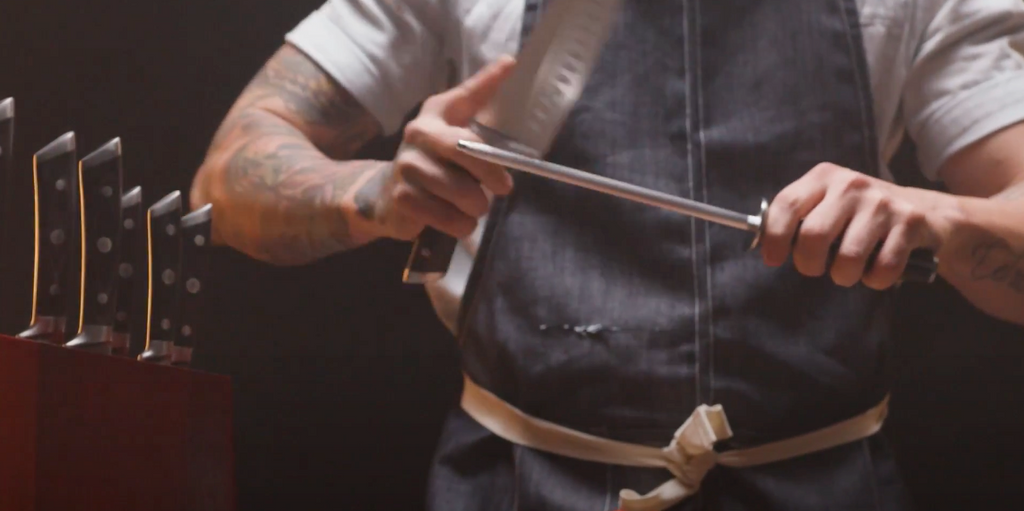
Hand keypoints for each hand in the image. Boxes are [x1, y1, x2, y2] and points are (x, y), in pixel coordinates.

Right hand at [367, 55, 517, 240]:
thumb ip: (478, 102)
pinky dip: (461, 224)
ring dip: (477, 207)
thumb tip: (509, 62)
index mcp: (434, 114)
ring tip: (473, 206)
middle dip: (491, 173)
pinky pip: (450, 218)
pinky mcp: (404, 198)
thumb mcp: (451, 132)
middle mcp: (418, 134)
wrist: (385, 196)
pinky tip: (456, 219)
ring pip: (463, 192)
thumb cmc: (432, 163)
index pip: (465, 96)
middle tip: (504, 188)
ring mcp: (407, 166)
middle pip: (466, 149)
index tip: (511, 64)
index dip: (487, 81)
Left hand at [759, 163, 958, 288]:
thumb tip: (767, 247)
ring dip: (844, 276)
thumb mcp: (828, 205)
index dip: (773, 237)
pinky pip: (882, 269)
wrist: (927, 214)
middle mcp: (851, 185)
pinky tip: (877, 270)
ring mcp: (882, 203)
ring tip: (849, 271)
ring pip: (847, 258)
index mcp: (824, 177)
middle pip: (813, 236)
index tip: (772, 258)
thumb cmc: (861, 216)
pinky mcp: (910, 223)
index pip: (786, 205)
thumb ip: (799, 220)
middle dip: (809, 264)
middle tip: (816, 268)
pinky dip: (875, 280)